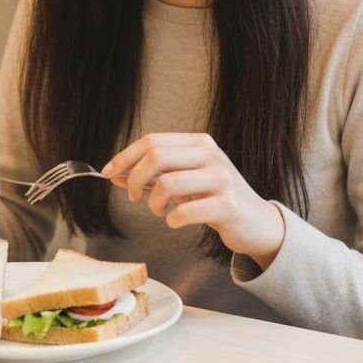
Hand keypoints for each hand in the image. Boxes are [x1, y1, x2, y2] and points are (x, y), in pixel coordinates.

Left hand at [102, 133, 284, 269]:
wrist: (255, 222)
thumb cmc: (214, 198)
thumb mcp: (183, 180)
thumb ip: (151, 176)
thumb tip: (113, 175)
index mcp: (199, 143)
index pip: (152, 141)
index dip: (125, 156)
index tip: (107, 172)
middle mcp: (211, 155)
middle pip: (156, 157)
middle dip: (134, 179)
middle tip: (133, 196)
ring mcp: (221, 179)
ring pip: (167, 184)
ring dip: (154, 203)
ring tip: (160, 210)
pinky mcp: (227, 206)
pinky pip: (183, 212)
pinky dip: (171, 220)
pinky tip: (176, 220)